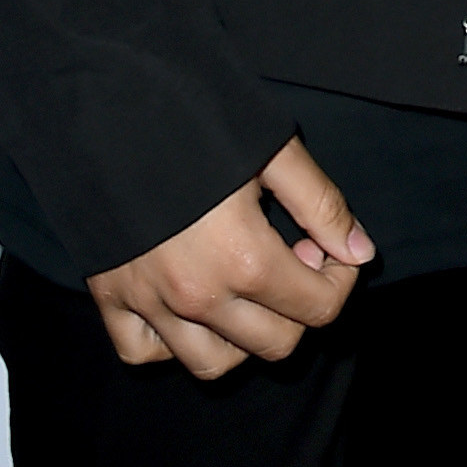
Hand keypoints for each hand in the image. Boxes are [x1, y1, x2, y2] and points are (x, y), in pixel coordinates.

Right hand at [87, 136, 374, 379]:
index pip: (319, 308)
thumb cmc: (192, 117)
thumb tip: (361, 253)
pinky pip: (146, 353)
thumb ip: (322, 205)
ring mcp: (150, 304)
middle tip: (289, 255)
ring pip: (215, 363)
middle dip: (298, 306)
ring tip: (244, 286)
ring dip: (243, 335)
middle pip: (276, 344)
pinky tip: (188, 301)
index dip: (339, 279)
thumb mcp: (271, 150)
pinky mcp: (110, 299)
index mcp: (244, 259)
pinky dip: (172, 342)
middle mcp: (198, 296)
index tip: (325, 245)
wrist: (105, 102)